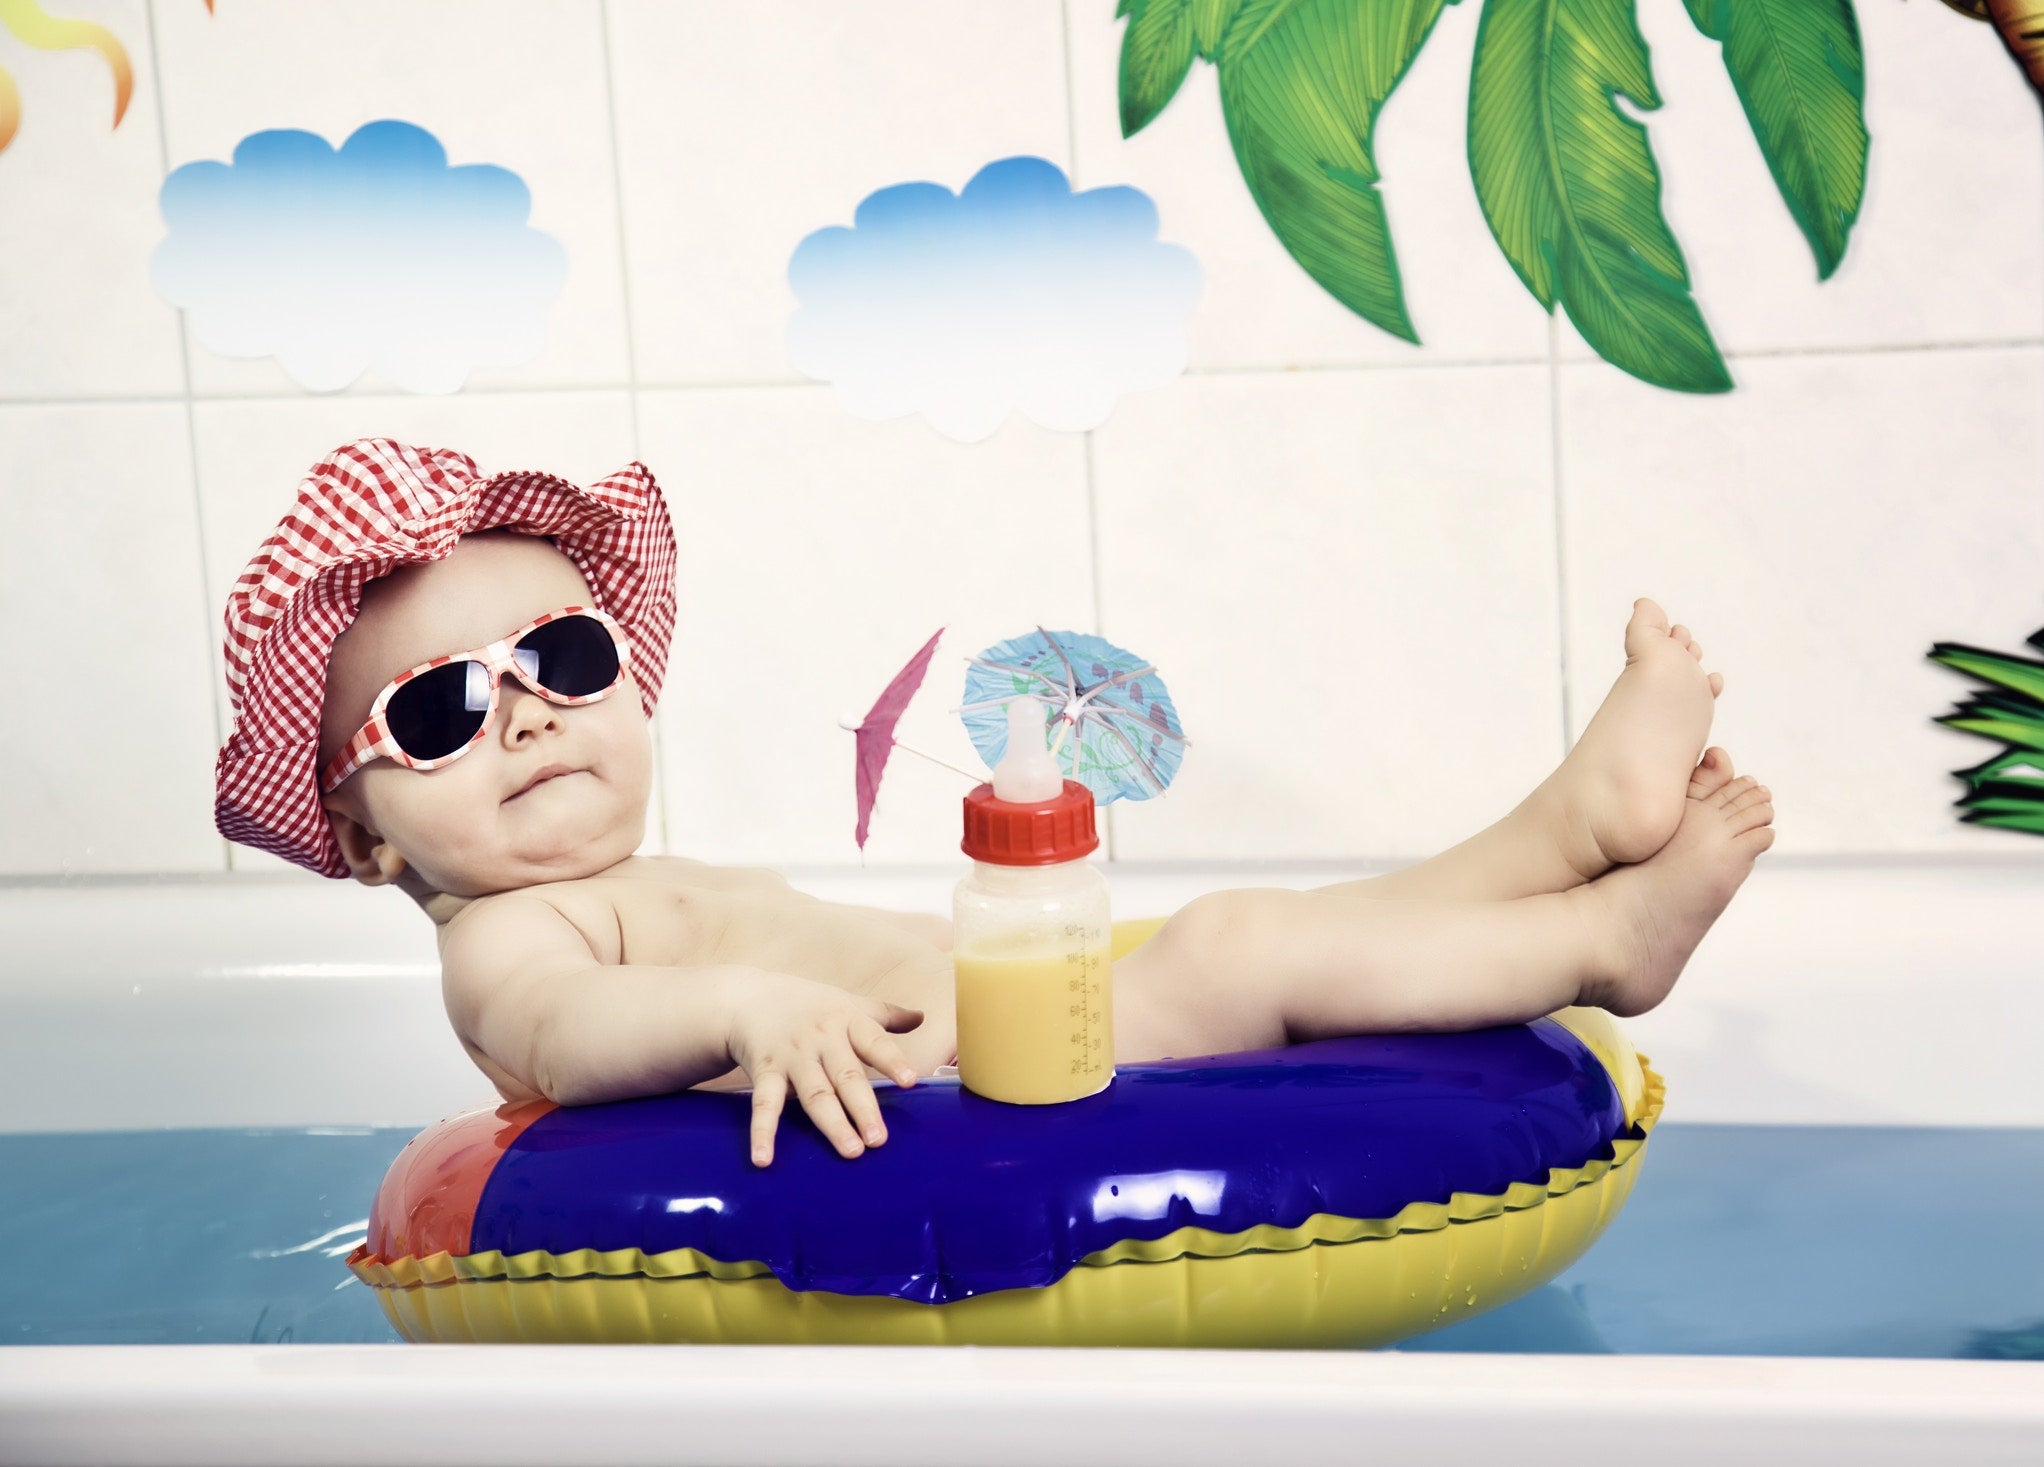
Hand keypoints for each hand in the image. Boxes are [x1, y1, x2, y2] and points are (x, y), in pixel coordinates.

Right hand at [726, 973, 922, 1166]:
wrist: (749, 998)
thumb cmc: (810, 1005)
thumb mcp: (848, 1003)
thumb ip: (885, 1014)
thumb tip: (921, 1017)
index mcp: (847, 1021)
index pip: (874, 1041)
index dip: (892, 1060)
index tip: (910, 1081)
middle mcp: (821, 1039)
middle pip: (846, 1076)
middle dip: (863, 1108)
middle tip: (879, 1139)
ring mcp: (792, 1056)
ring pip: (814, 1094)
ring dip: (832, 1124)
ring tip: (851, 1151)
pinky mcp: (765, 1071)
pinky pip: (765, 1104)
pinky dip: (763, 1132)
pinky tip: (763, 1159)